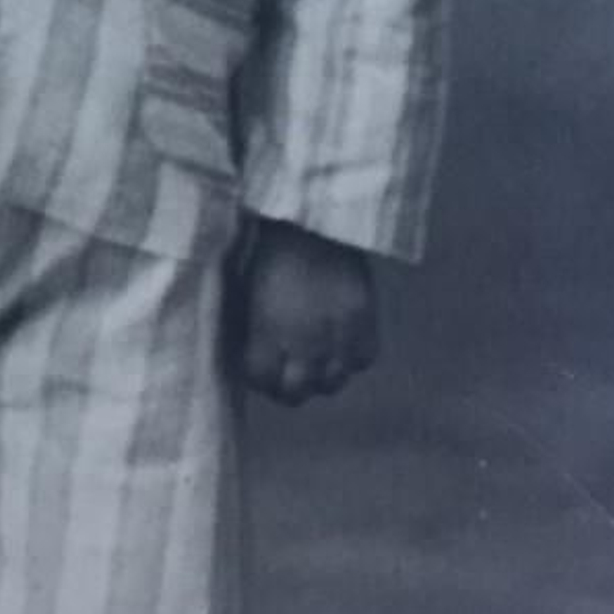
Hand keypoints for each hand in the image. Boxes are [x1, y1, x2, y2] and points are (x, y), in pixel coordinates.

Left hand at [235, 219, 377, 403]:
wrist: (314, 221)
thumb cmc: (273, 252)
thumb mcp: (248, 293)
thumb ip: (254, 331)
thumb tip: (254, 357)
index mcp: (266, 330)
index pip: (261, 380)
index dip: (259, 379)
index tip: (261, 369)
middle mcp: (302, 341)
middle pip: (296, 392)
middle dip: (288, 386)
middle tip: (288, 372)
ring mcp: (337, 334)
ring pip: (332, 383)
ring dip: (321, 376)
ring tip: (317, 360)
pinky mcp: (365, 321)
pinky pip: (362, 360)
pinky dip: (352, 358)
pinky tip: (342, 344)